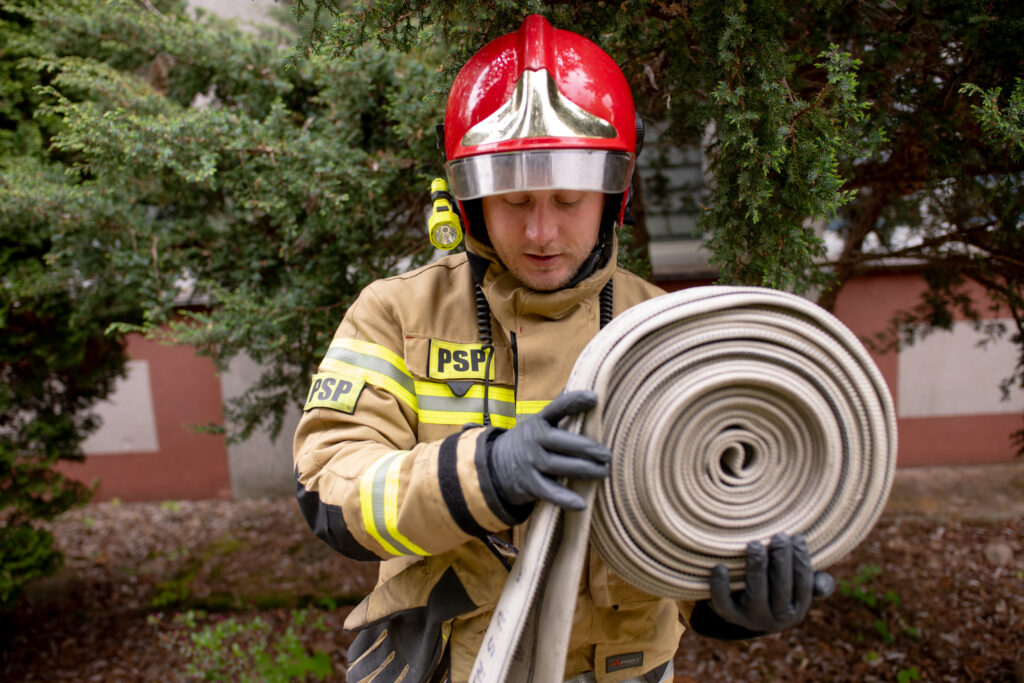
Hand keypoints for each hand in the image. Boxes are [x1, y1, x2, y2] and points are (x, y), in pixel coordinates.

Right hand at [487, 390, 611, 509]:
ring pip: (560, 467)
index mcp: (540, 421)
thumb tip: (584, 381)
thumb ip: (561, 407)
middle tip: (607, 455)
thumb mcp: (540, 422)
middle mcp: (534, 440)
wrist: (495, 465)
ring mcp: (531, 463)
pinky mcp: (529, 485)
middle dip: (587, 448)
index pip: (558, 408)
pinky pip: (549, 492)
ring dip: (584, 471)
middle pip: (563, 442)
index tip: (594, 398)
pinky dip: (565, 499)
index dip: (575, 401)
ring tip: (604, 473)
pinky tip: (582, 503)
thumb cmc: (530, 440)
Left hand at [709, 533, 834, 633]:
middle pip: (781, 589)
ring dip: (756, 569)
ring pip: (756, 595)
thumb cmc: (775, 586)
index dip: (802, 561)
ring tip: (755, 545)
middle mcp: (777, 619)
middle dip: (781, 561)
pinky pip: (724, 604)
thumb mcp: (795, 586)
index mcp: (796, 609)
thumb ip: (812, 582)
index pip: (803, 585)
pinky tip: (720, 567)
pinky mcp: (729, 616)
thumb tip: (824, 584)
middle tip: (779, 537)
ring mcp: (752, 619)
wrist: (743, 608)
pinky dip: (721, 586)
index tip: (798, 538)